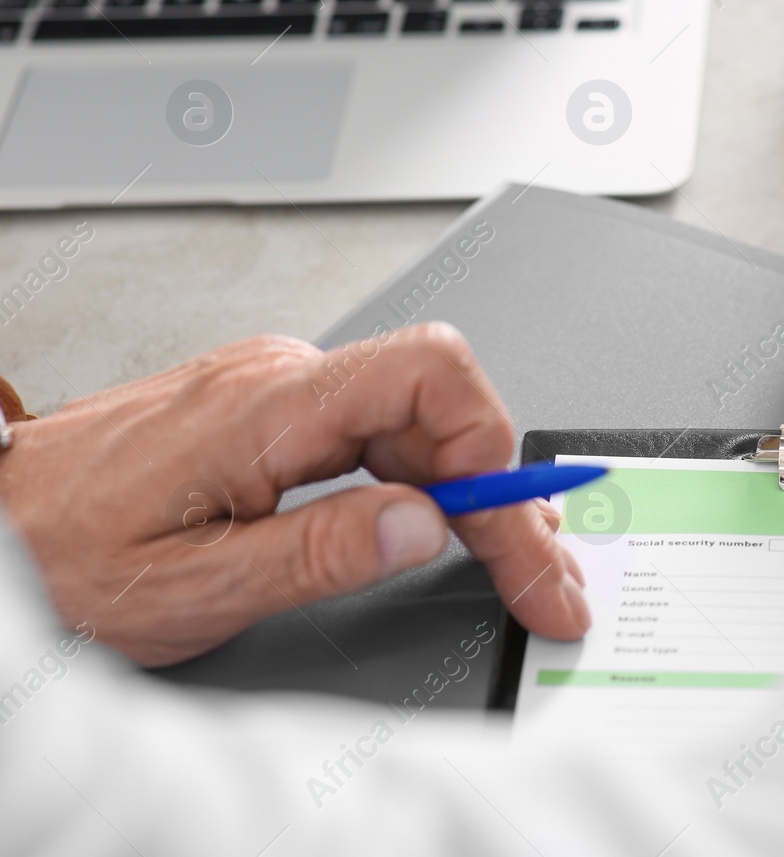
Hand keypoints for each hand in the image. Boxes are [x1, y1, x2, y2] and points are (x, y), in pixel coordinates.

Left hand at [0, 325, 588, 665]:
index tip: (521, 532)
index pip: (430, 376)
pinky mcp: (274, 415)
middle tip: (545, 577)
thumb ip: (319, 553)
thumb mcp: (191, 587)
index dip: (494, 450)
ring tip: (518, 561)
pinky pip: (377, 435)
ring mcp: (279, 392)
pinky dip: (427, 485)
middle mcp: (282, 381)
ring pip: (416, 423)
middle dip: (506, 497)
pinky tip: (446, 526)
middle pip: (441, 409)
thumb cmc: (58, 555)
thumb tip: (425, 526)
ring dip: (475, 495)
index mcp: (268, 409)